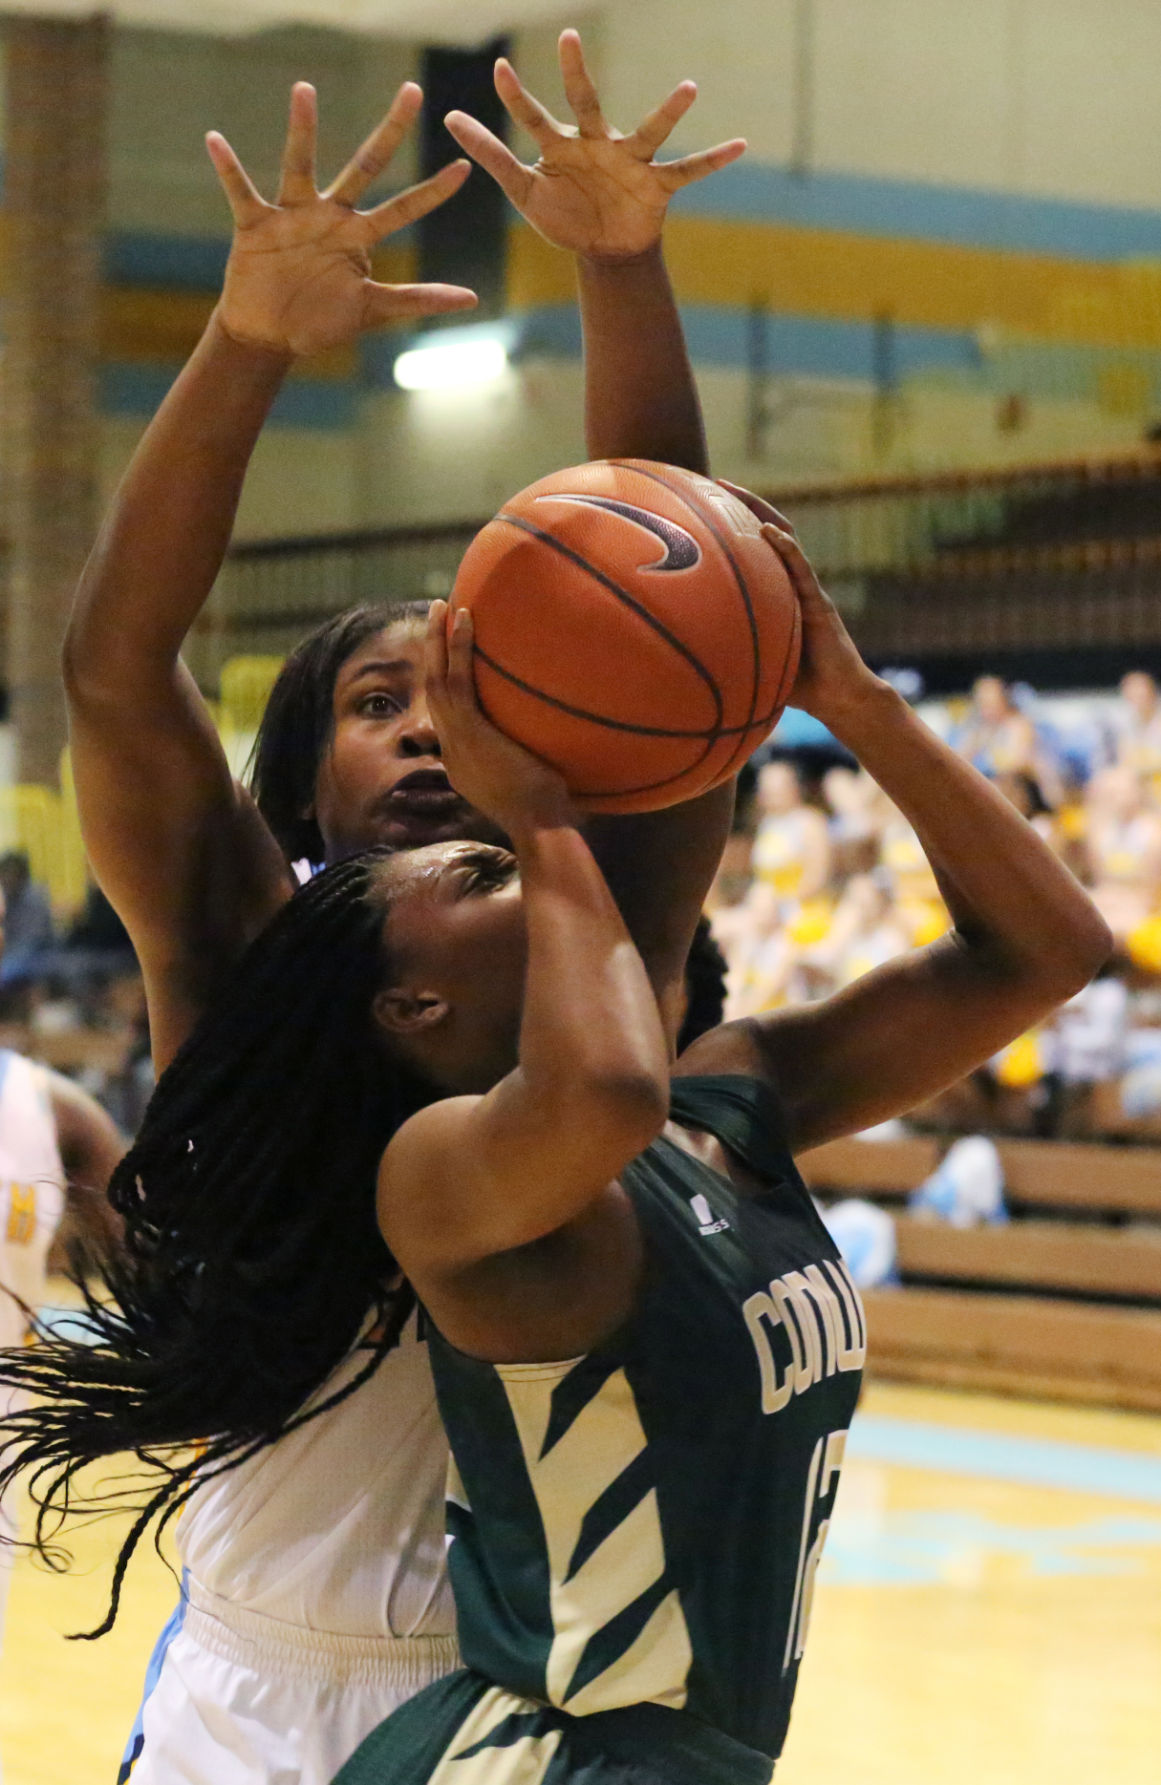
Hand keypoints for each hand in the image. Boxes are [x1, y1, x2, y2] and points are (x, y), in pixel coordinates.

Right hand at [207, 82, 476, 357]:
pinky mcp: (256, 224)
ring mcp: (293, 215)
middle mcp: (331, 215)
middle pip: (365, 166)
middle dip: (390, 132)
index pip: (404, 209)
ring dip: (302, 130)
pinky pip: (241, 190)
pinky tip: (215, 141)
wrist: (270, 335)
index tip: (464, 169)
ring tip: (305, 90)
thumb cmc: (320, 322)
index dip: (433, 192)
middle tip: (412, 91)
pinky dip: (228, 168)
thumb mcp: (372, 310)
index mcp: (359, 236)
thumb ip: (417, 299)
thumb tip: (471, 298)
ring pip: (301, 166)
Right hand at [424, 603, 573, 836]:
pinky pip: (458, 680)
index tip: (451, 653)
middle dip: (432, 652)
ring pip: (436, 680)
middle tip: (435, 617)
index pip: (447, 714)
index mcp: (461, 762)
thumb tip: (554, 741)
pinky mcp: (469, 732)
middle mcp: (451, 750)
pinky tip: (465, 618)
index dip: (446, 679)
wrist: (539, 825)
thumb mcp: (529, 780)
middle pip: (433, 690)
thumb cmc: (548, 810)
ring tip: (441, 606)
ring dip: (437, 640)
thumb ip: (527, 757)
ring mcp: (456, 740)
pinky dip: (459, 647)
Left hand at [444, 29, 745, 263]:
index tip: (497, 70)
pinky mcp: (657, 184)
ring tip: (690, 88)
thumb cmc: (565, 215)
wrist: (603, 251)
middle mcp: (596, 143)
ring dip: (668, 110)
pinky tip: (740, 146)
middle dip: (575, 73)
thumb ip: (492, 154)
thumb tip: (451, 118)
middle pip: (584, 103)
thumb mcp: (524, 189)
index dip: (515, 98)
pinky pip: (689, 169)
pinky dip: (714, 159)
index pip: (533, 117)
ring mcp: (629, 161)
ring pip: (648, 130)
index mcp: (561, 146)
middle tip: (567, 37)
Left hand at [718, 482, 885, 731]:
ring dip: (760, 512)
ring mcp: (807, 590)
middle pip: (767, 532)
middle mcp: (791, 584)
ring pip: (785, 539)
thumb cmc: (796, 686)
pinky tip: (766, 532)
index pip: (753, 551)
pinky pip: (801, 569)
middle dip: (743, 504)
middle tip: (714, 484)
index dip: (732, 528)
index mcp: (776, 594)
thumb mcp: (751, 662)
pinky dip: (785, 548)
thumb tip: (680, 655)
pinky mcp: (819, 603)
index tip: (702, 507)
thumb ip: (726, 651)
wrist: (839, 699)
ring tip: (734, 492)